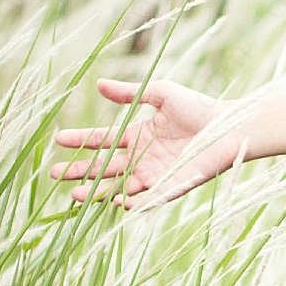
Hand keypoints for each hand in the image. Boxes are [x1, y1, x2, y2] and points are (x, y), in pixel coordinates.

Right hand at [48, 76, 243, 211]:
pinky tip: (112, 201)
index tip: (57, 140)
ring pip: (119, 187)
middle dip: (79, 171)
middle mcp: (142, 158)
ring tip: (73, 195)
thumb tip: (98, 83)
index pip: (102, 140)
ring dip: (96, 191)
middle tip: (54, 173)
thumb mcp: (160, 94)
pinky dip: (130, 202)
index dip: (80, 141)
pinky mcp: (170, 187)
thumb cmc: (200, 108)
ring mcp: (155, 174)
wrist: (230, 126)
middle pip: (104, 167)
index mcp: (138, 135)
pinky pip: (146, 199)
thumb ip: (129, 93)